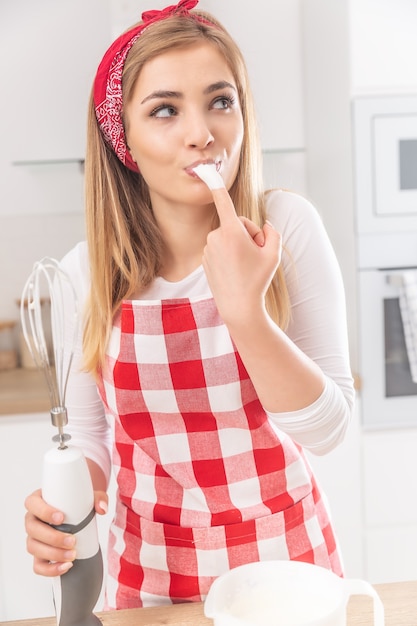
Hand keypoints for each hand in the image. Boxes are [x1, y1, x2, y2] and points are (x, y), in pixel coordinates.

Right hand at [24, 488, 107, 576]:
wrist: (77, 513)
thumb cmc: (76, 502)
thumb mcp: (89, 496)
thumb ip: (98, 498)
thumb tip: (102, 509)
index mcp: (39, 501)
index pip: (32, 503)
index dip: (44, 512)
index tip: (61, 517)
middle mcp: (33, 519)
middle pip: (32, 529)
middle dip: (52, 538)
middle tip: (71, 541)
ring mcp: (34, 537)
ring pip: (34, 547)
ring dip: (53, 554)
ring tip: (72, 555)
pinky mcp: (39, 554)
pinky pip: (38, 565)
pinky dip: (50, 569)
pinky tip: (65, 566)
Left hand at [202, 187, 281, 323]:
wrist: (239, 307)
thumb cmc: (257, 280)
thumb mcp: (274, 254)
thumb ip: (272, 232)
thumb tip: (265, 225)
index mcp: (232, 231)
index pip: (223, 202)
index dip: (216, 185)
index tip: (205, 169)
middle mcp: (216, 237)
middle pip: (237, 224)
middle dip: (248, 235)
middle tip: (256, 255)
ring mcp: (209, 249)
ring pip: (229, 237)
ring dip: (239, 246)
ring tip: (245, 266)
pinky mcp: (205, 259)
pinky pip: (221, 248)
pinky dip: (229, 255)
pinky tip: (235, 271)